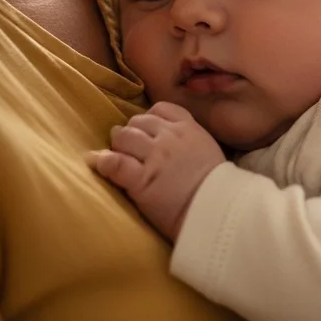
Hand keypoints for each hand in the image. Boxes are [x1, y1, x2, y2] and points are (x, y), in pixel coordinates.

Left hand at [86, 101, 224, 240]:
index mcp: (188, 128)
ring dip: (117, 147)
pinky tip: (103, 166)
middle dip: (131, 134)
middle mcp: (170, 137)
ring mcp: (155, 157)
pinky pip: (115, 163)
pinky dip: (105, 163)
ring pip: (123, 137)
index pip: (159, 109)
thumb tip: (156, 134)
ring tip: (119, 159)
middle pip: (137, 122)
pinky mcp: (142, 179)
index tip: (147, 134)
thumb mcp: (206, 149)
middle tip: (131, 151)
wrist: (216, 210)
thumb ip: (186, 137)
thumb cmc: (214, 185)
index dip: (148, 120)